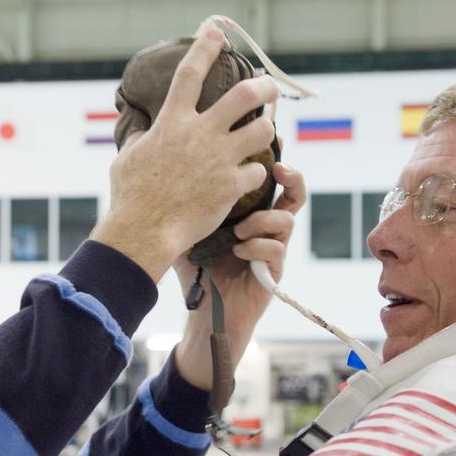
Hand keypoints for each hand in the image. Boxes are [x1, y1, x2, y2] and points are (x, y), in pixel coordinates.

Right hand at [93, 29, 278, 280]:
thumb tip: (140, 133)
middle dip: (264, 85)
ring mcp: (219, 158)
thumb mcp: (126, 160)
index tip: (216, 32)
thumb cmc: (131, 198)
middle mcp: (199, 134)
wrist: (145, 230)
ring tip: (264, 136)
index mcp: (172, 122)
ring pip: (263, 130)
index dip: (205, 48)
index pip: (190, 73)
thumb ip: (139, 140)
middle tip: (270, 85)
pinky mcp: (232, 185)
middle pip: (245, 95)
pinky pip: (257, 171)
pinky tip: (247, 180)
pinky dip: (254, 174)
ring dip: (267, 131)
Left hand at [173, 160, 305, 391]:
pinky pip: (276, 249)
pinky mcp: (274, 271)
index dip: (272, 160)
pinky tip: (237, 252)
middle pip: (294, 193)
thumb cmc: (195, 267)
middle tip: (279, 169)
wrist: (204, 311)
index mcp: (249, 211)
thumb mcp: (186, 228)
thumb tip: (161, 165)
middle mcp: (266, 226)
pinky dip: (255, 247)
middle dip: (292, 177)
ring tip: (237, 232)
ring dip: (262, 220)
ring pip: (287, 220)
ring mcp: (273, 248)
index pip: (268, 179)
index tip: (270, 144)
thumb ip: (184, 200)